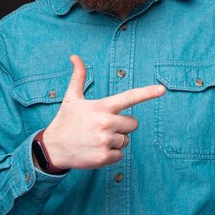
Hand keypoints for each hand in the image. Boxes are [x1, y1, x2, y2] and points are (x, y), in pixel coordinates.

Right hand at [42, 55, 165, 169]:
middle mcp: (106, 123)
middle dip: (124, 126)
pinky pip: (120, 155)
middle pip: (133, 124)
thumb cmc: (65, 120)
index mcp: (102, 107)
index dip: (147, 93)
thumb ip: (78, 77)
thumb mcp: (71, 98)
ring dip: (115, 140)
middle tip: (104, 127)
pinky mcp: (104, 157)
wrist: (53, 148)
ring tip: (96, 138)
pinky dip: (111, 154)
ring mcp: (105, 141)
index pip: (129, 97)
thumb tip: (75, 57)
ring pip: (126, 140)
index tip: (162, 89)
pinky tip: (96, 150)